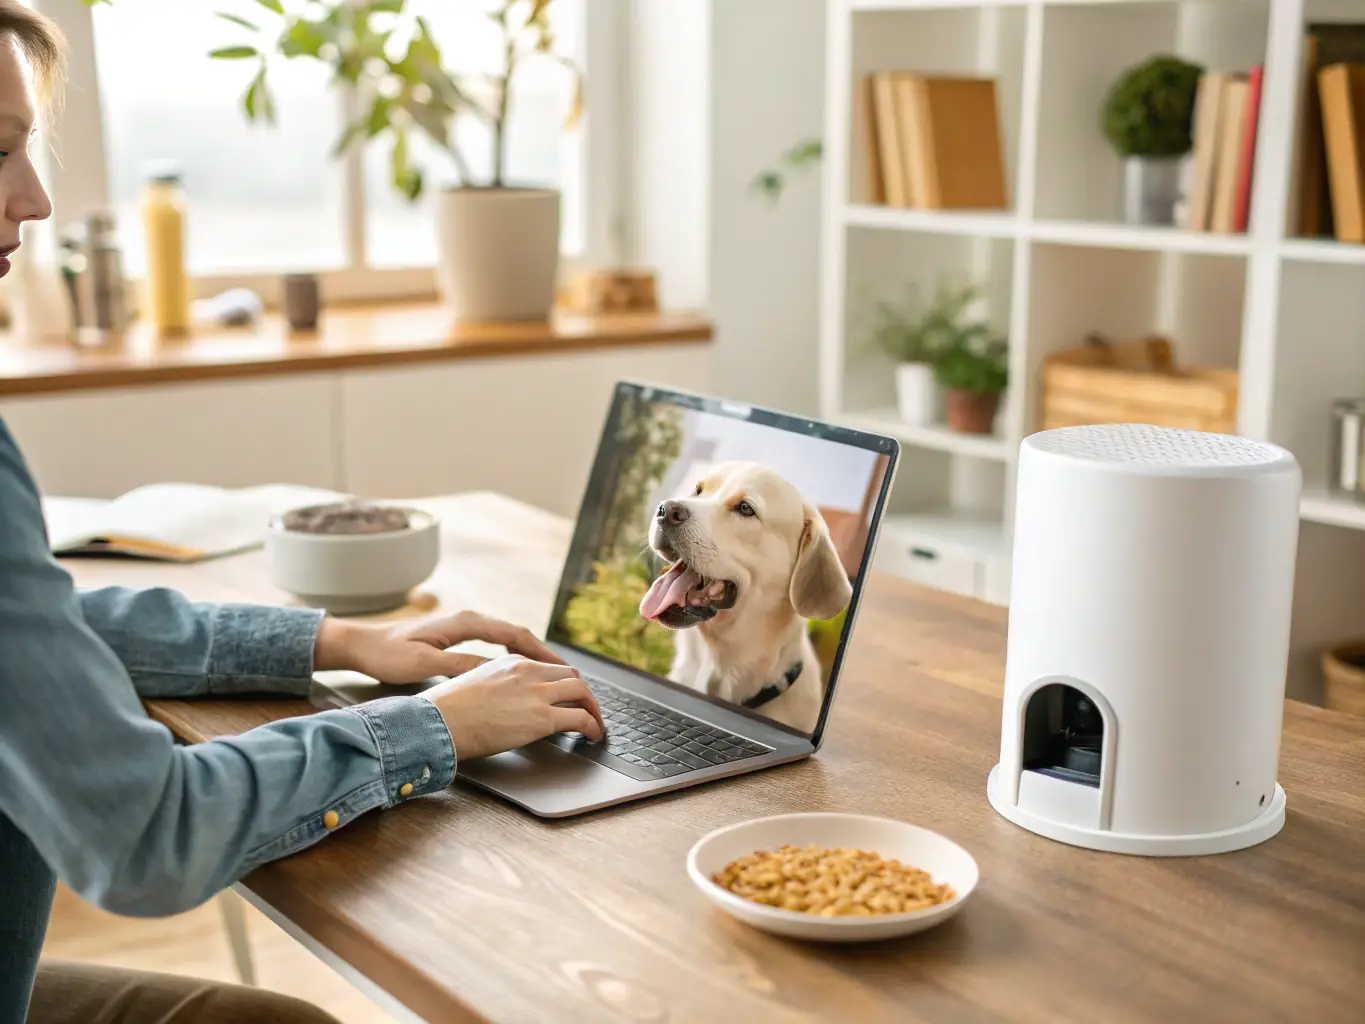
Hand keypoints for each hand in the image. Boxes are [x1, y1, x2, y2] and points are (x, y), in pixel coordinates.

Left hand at [313, 610, 566, 683]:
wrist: (362, 644)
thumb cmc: (389, 654)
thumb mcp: (424, 663)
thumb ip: (460, 664)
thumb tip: (495, 670)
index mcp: (465, 623)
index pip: (514, 635)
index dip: (541, 652)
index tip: (561, 669)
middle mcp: (469, 620)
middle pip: (518, 635)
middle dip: (545, 654)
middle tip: (569, 676)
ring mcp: (463, 627)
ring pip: (509, 639)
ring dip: (531, 655)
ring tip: (552, 675)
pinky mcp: (456, 637)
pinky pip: (496, 644)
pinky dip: (514, 656)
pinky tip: (519, 672)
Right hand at [422, 655, 605, 759]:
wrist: (439, 723)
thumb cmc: (447, 711)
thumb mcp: (477, 683)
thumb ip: (500, 687)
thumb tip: (511, 703)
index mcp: (512, 663)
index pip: (551, 667)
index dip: (565, 683)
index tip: (569, 694)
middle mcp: (529, 673)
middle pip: (572, 676)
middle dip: (583, 694)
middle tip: (587, 709)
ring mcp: (537, 694)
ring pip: (582, 693)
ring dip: (593, 709)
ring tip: (595, 724)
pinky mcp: (542, 719)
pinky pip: (581, 719)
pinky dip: (593, 727)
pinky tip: (593, 736)